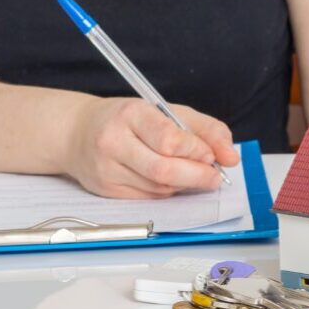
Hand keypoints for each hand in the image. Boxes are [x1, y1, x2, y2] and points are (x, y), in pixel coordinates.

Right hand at [65, 98, 238, 198]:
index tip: (212, 155)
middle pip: (163, 170)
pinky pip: (148, 197)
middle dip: (197, 176)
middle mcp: (113, 142)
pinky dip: (167, 191)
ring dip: (184, 184)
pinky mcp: (105, 190)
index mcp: (130, 114)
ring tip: (193, 174)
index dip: (196, 151)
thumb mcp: (169, 112)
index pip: (169, 139)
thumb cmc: (130, 119)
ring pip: (158, 187)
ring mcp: (106, 169)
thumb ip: (206, 129)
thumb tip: (231, 156)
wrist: (77, 132)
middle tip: (215, 177)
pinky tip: (171, 180)